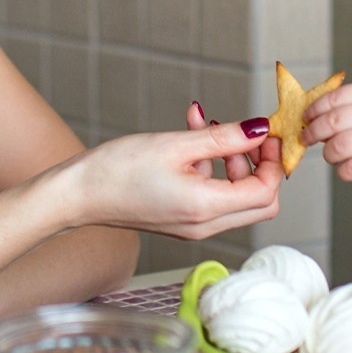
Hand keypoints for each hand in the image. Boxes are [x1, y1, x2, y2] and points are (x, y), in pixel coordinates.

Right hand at [48, 118, 283, 241]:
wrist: (78, 195)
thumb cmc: (118, 169)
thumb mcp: (176, 145)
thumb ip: (224, 138)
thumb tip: (261, 129)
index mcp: (206, 208)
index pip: (266, 193)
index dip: (273, 162)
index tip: (265, 134)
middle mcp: (205, 225)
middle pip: (260, 203)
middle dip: (260, 166)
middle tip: (246, 136)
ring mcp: (194, 226)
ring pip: (237, 198)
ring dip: (232, 161)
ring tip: (206, 126)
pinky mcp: (182, 220)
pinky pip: (213, 196)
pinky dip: (211, 168)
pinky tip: (191, 137)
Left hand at [303, 81, 351, 181]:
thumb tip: (323, 110)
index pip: (331, 99)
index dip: (313, 110)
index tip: (306, 117)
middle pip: (328, 123)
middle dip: (311, 133)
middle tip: (306, 139)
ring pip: (335, 147)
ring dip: (328, 154)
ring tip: (332, 155)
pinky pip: (350, 169)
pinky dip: (342, 171)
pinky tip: (347, 169)